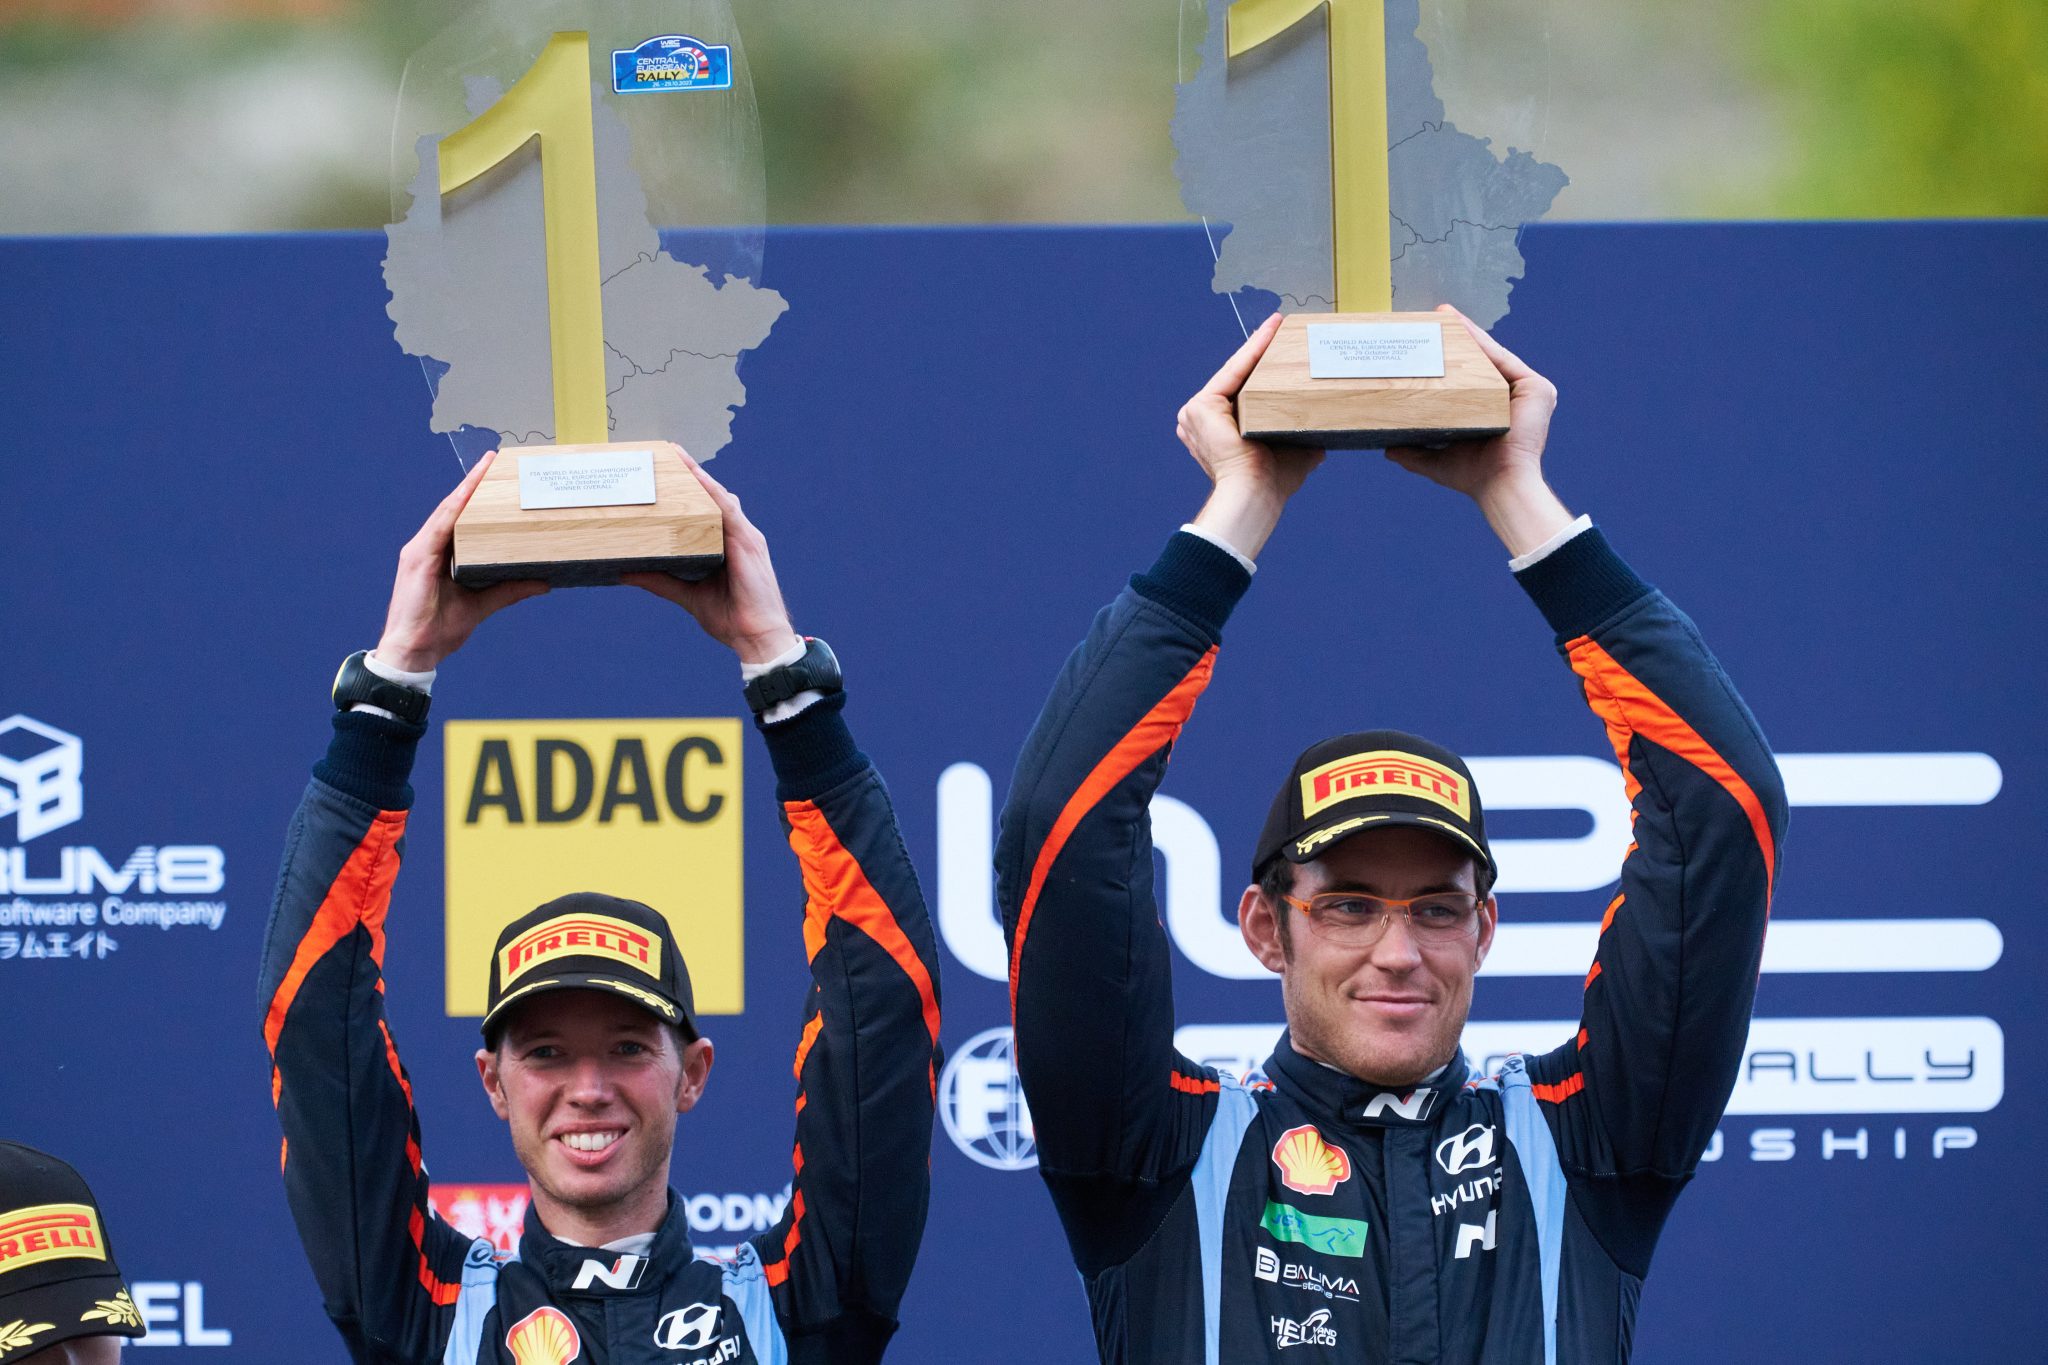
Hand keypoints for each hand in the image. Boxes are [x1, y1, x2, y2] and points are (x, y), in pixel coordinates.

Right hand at [374, 451, 548, 671]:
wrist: (415, 651)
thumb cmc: (440, 629)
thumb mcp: (483, 604)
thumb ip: (509, 589)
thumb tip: (542, 581)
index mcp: (440, 555)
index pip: (461, 518)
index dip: (475, 494)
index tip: (493, 471)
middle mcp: (428, 546)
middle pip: (455, 508)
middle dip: (474, 483)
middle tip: (495, 460)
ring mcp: (420, 550)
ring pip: (447, 511)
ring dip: (467, 488)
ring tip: (486, 467)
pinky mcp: (417, 558)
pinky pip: (440, 526)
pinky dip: (455, 508)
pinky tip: (468, 493)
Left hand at [620, 454, 800, 664]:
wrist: (756, 637)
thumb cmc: (730, 618)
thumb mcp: (687, 595)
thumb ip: (660, 581)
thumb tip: (627, 572)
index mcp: (727, 546)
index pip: (707, 510)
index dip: (691, 489)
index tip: (670, 469)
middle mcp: (738, 536)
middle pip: (713, 497)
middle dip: (693, 475)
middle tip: (669, 453)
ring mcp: (745, 537)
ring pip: (719, 497)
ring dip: (699, 476)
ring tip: (678, 456)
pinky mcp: (748, 543)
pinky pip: (728, 510)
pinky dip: (712, 492)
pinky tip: (697, 478)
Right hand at [1179, 313, 1324, 560]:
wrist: (1255, 494)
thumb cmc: (1272, 482)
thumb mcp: (1292, 452)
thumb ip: (1302, 439)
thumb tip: (1324, 438)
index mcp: (1217, 432)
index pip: (1243, 392)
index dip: (1261, 368)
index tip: (1279, 342)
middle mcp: (1201, 422)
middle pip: (1237, 379)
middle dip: (1260, 353)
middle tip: (1281, 327)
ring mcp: (1196, 414)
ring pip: (1235, 372)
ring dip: (1258, 346)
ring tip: (1279, 324)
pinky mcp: (1200, 408)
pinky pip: (1233, 372)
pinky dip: (1253, 351)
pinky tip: (1271, 332)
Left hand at [1385, 306, 1571, 556]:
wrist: (1499, 485)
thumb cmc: (1473, 475)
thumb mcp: (1436, 459)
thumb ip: (1414, 452)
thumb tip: (1388, 449)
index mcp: (1496, 410)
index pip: (1473, 376)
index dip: (1454, 355)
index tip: (1432, 335)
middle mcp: (1514, 398)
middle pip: (1483, 361)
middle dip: (1460, 337)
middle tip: (1436, 317)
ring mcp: (1528, 392)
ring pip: (1492, 356)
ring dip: (1470, 333)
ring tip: (1446, 315)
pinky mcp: (1537, 388)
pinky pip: (1503, 360)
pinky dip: (1483, 343)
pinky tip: (1464, 329)